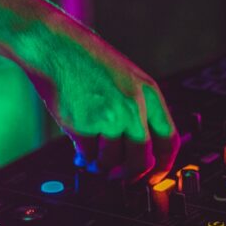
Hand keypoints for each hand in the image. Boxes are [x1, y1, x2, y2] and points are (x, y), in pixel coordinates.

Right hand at [25, 20, 179, 184]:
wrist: (55, 47)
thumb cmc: (88, 62)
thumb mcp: (127, 79)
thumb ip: (140, 110)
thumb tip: (141, 152)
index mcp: (149, 93)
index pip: (169, 140)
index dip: (163, 166)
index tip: (154, 177)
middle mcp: (133, 107)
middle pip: (142, 159)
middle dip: (131, 174)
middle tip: (121, 177)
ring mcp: (109, 117)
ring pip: (112, 161)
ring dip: (102, 165)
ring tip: (94, 155)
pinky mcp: (84, 126)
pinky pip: (88, 156)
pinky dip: (84, 157)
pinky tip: (80, 149)